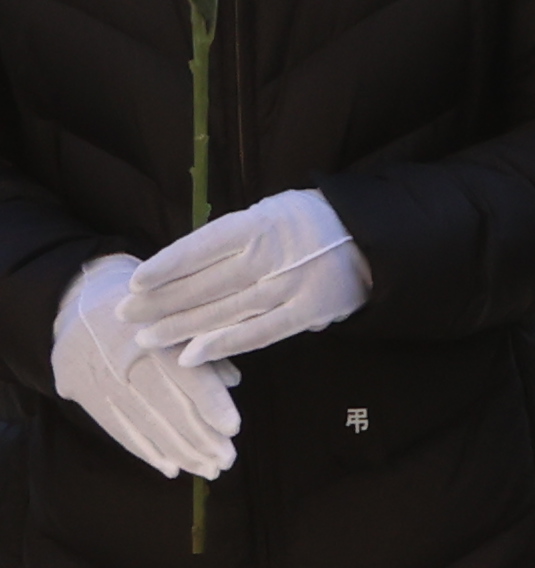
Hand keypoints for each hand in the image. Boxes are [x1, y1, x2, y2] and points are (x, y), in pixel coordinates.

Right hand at [47, 255, 234, 480]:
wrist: (76, 301)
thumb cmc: (146, 310)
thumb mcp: (176, 314)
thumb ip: (205, 346)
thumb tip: (234, 382)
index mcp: (155, 334)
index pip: (186, 374)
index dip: (211, 403)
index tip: (233, 428)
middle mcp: (125, 358)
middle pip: (168, 406)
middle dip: (200, 438)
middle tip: (227, 461)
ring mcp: (101, 378)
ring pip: (145, 423)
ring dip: (179, 452)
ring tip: (208, 470)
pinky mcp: (83, 393)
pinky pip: (118, 428)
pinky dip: (146, 451)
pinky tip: (171, 468)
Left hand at [127, 188, 367, 363]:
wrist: (375, 237)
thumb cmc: (311, 223)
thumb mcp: (272, 212)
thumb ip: (234, 239)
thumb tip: (186, 264)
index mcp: (259, 224)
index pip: (201, 246)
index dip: (166, 266)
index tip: (135, 282)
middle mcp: (271, 255)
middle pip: (205, 283)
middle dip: (161, 302)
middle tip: (126, 316)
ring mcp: (290, 286)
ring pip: (224, 311)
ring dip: (181, 327)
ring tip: (147, 339)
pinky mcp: (308, 312)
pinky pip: (259, 332)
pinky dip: (224, 344)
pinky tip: (192, 355)